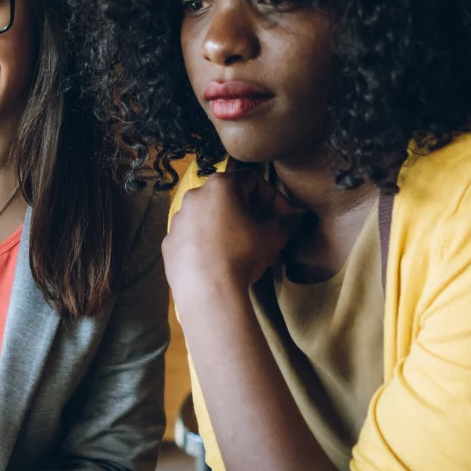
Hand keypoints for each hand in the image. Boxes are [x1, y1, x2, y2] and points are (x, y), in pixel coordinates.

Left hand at [163, 167, 308, 300]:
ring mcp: (178, 219)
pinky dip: (208, 245)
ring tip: (246, 251)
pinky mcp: (169, 242)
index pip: (255, 181)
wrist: (208, 290)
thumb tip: (301, 218)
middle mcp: (195, 195)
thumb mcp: (274, 236)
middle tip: (267, 235)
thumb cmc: (242, 253)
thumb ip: (290, 222)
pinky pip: (194, 238)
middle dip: (252, 214)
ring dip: (230, 229)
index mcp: (221, 185)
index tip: (285, 218)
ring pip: (210, 218)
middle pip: (230, 199)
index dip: (275, 199)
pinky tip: (221, 262)